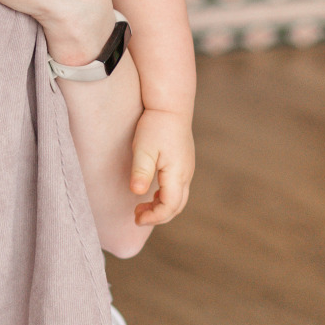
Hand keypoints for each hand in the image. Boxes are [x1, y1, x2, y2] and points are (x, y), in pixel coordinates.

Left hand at [130, 108, 194, 225]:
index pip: (169, 206)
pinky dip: (165, 197)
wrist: (170, 106)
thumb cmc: (155, 125)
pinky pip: (178, 188)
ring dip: (161, 207)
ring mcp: (187, 169)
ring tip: (141, 207)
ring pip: (179, 198)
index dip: (154, 217)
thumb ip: (141, 171)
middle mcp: (186, 174)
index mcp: (177, 174)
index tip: (136, 218)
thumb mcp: (143, 148)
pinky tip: (151, 193)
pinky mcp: (184, 163)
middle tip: (137, 216)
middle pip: (176, 206)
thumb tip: (137, 192)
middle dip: (158, 216)